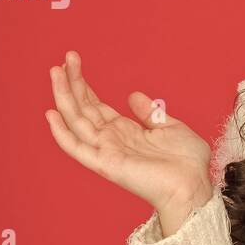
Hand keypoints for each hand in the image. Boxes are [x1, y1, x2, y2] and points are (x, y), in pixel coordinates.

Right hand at [45, 50, 213, 215]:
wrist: (193, 186)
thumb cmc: (187, 163)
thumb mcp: (171, 127)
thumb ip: (150, 113)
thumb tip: (133, 96)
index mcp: (125, 131)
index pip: (95, 105)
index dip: (83, 84)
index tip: (74, 62)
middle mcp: (111, 140)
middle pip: (83, 108)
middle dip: (72, 82)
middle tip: (66, 58)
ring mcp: (106, 151)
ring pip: (76, 120)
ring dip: (64, 96)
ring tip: (56, 71)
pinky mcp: (106, 164)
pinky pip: (77, 148)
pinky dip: (62, 132)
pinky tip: (51, 113)